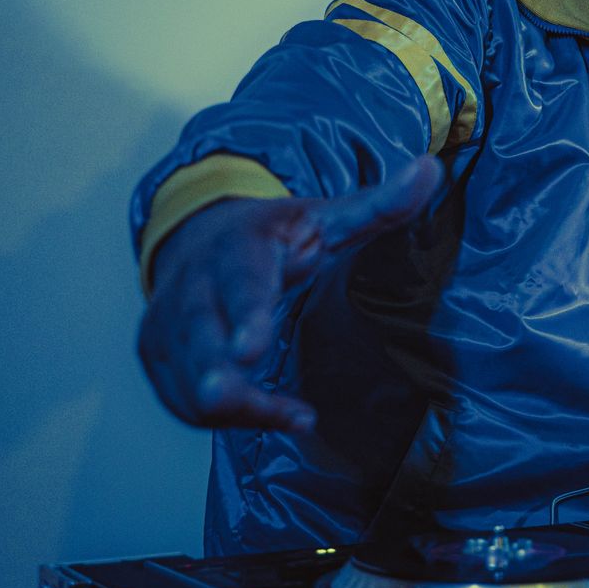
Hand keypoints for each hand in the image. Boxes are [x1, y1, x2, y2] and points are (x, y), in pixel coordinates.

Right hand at [137, 156, 443, 431]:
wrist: (199, 237)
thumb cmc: (274, 235)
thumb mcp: (327, 216)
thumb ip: (380, 204)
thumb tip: (431, 169)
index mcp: (238, 250)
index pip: (241, 285)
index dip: (245, 316)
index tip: (251, 349)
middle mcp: (193, 288)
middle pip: (197, 338)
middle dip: (210, 371)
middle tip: (223, 396)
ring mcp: (167, 325)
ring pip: (189, 379)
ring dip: (238, 407)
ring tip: (295, 417)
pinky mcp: (157, 356)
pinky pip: (182, 401)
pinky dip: (227, 418)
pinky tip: (277, 417)